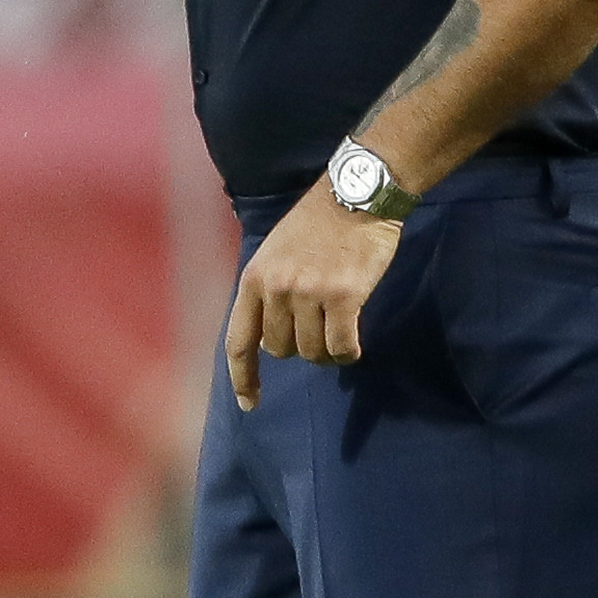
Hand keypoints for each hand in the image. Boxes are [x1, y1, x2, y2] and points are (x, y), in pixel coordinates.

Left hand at [224, 192, 404, 409]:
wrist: (358, 194)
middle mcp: (278, 288)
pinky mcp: (345, 297)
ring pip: (312, 353)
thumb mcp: (275, 251)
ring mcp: (310, 293)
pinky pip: (342, 347)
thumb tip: (272, 338)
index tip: (249, 403)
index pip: (239, 340)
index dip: (243, 377)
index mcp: (254, 278)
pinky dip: (348, 353)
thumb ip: (269, 290)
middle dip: (298, 348)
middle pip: (281, 350)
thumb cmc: (317, 222)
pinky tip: (354, 344)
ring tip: (338, 331)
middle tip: (318, 328)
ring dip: (326, 352)